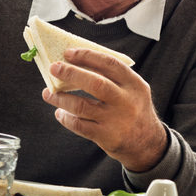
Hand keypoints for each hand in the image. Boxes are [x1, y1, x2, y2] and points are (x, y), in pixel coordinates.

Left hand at [41, 48, 167, 171]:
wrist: (147, 143)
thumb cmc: (134, 110)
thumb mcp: (134, 91)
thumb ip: (114, 78)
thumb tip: (78, 64)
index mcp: (134, 84)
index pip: (110, 64)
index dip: (87, 56)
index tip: (69, 53)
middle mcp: (126, 101)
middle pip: (95, 83)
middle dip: (71, 73)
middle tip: (54, 67)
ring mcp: (116, 120)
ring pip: (81, 106)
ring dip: (61, 98)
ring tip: (48, 93)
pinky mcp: (106, 136)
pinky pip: (79, 125)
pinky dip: (66, 118)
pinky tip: (60, 112)